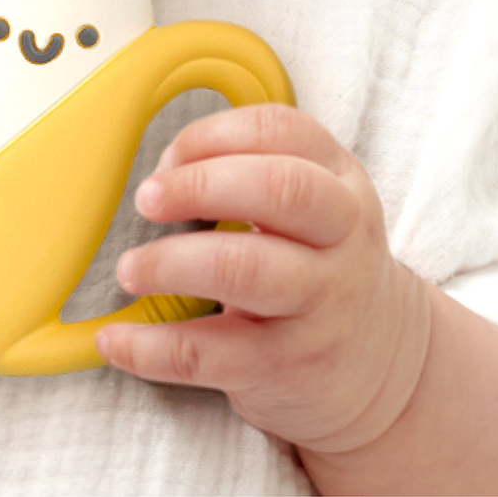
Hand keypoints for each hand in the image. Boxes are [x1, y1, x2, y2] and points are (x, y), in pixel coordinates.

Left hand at [95, 104, 431, 454]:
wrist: (382, 363)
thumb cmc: (317, 262)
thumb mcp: (309, 204)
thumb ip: (245, 172)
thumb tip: (159, 176)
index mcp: (339, 180)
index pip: (281, 130)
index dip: (213, 135)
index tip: (167, 157)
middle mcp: (341, 236)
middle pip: (279, 189)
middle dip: (200, 185)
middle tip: (146, 199)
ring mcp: (320, 304)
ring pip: (245, 271)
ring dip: (170, 264)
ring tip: (128, 269)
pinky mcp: (289, 366)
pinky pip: (211, 355)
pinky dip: (152, 348)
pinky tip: (116, 339)